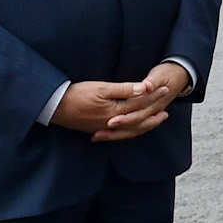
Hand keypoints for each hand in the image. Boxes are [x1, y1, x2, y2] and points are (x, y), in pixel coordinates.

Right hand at [51, 63, 188, 143]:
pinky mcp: (98, 130)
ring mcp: (105, 129)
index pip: (140, 103)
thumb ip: (124, 89)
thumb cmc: (77, 94)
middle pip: (139, 119)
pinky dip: (131, 131)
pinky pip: (120, 134)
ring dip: (145, 124)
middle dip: (154, 112)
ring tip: (157, 120)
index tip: (165, 88)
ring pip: (131, 129)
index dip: (154, 95)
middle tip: (167, 108)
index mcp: (116, 112)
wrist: (54, 107)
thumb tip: (144, 88)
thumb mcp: (101, 88)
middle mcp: (113, 123)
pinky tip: (134, 128)